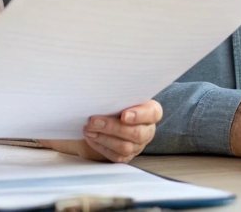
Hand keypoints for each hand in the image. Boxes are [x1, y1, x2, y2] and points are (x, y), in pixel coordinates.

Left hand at [41, 100, 162, 162]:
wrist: (108, 115)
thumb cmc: (115, 102)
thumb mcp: (118, 94)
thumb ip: (115, 93)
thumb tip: (97, 85)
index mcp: (151, 111)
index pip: (152, 114)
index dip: (139, 115)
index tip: (124, 115)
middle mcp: (147, 129)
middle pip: (137, 133)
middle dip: (112, 127)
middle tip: (93, 120)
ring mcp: (138, 145)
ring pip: (125, 147)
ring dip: (104, 138)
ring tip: (88, 129)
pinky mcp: (126, 156)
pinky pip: (115, 156)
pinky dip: (101, 146)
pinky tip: (91, 137)